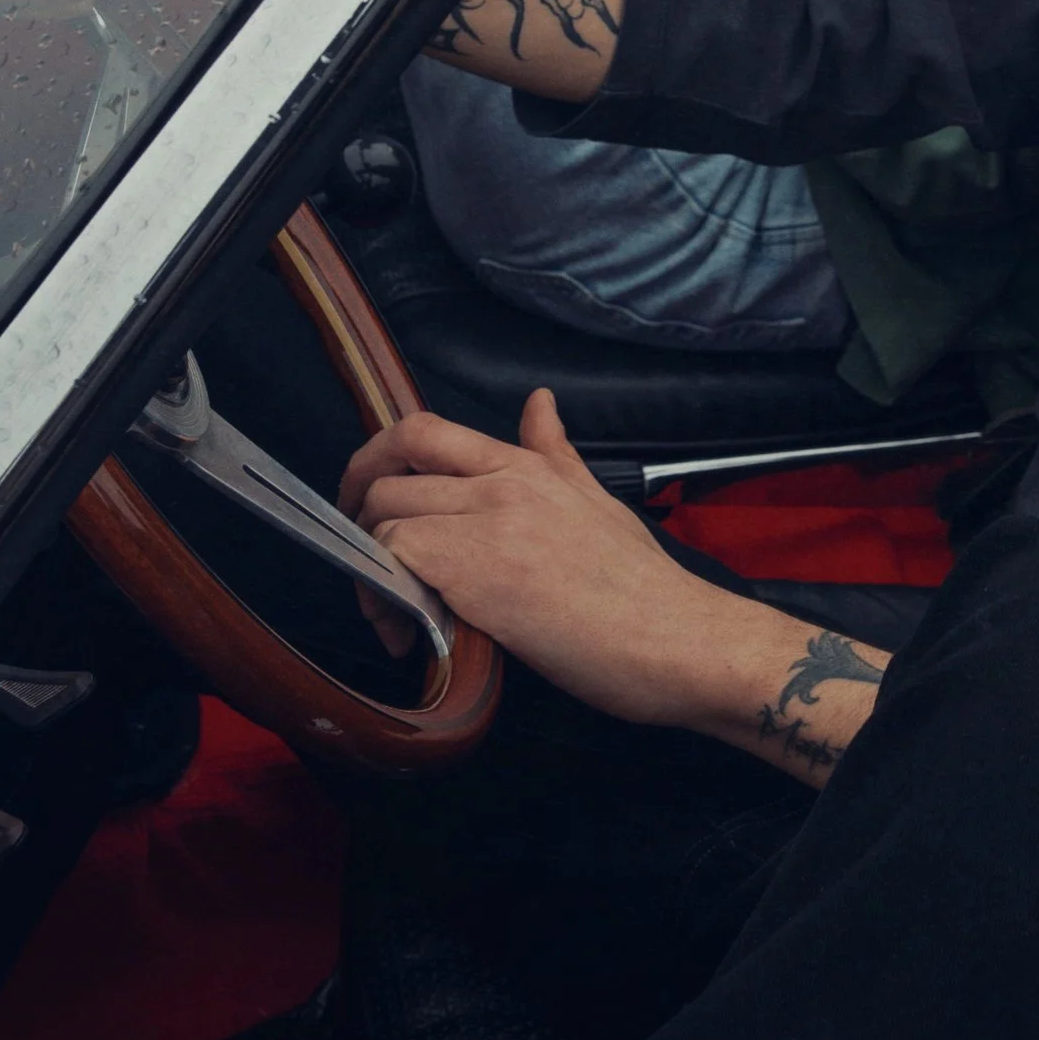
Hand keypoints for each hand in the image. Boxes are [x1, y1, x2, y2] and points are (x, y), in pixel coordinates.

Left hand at [346, 393, 886, 782]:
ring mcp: (488, 524)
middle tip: (372, 571)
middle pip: (389, 470)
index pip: (423, 429)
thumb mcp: (596, 501)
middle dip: (359, 517)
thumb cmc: (643, 587)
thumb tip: (539, 400)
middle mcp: (501, 482)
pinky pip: (395, 562)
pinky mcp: (476, 574)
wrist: (680, 639)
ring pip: (383, 518)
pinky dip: (385, 596)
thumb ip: (556, 453)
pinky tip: (409, 635)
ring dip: (371, 568)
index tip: (367, 502)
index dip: (375, 459)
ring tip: (396, 617)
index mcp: (528, 464)